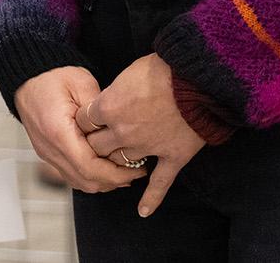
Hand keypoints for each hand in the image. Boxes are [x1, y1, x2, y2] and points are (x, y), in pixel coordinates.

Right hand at [14, 67, 144, 193]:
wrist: (27, 79)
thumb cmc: (52, 76)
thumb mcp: (82, 83)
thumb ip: (100, 109)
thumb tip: (119, 130)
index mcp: (58, 132)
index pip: (89, 167)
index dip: (116, 173)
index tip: (136, 169)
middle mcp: (50, 149)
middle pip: (85, 181)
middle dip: (114, 181)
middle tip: (137, 172)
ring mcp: (48, 154)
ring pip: (79, 182)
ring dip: (103, 181)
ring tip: (125, 171)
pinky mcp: (49, 154)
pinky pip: (72, 175)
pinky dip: (91, 176)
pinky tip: (106, 168)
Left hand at [81, 54, 208, 216]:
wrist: (196, 78)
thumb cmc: (162, 68)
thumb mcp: (128, 72)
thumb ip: (115, 92)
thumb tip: (112, 100)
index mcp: (108, 107)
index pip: (83, 121)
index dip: (84, 121)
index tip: (87, 121)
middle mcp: (123, 131)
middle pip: (96, 147)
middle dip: (94, 145)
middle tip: (97, 142)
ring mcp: (147, 146)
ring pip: (121, 163)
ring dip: (116, 163)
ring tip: (114, 162)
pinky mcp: (171, 156)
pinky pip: (159, 183)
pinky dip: (151, 198)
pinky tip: (143, 211)